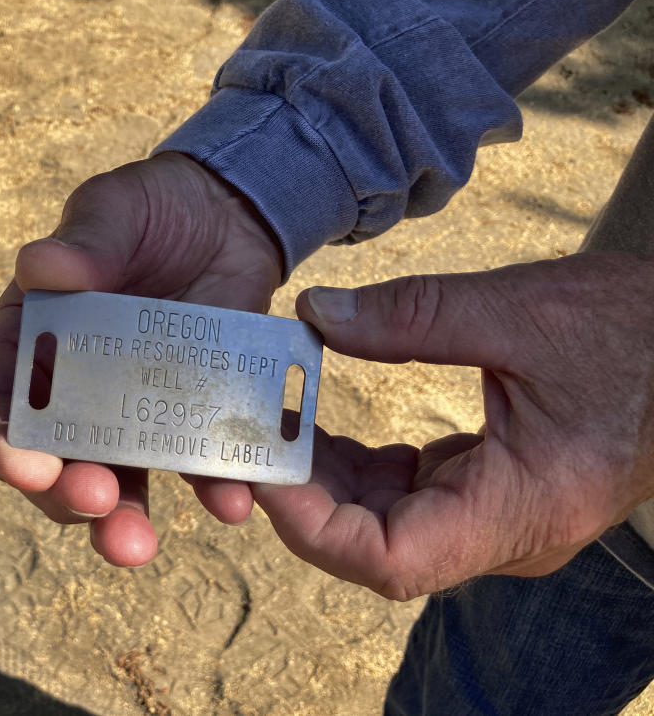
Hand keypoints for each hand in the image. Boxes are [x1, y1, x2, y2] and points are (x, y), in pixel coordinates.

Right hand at [0, 153, 283, 566]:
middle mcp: (77, 387)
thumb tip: (40, 266)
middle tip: (96, 508)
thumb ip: (86, 241)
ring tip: (139, 546)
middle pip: (58, 458)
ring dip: (124, 520)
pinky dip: (211, 486)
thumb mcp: (116, 209)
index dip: (5, 442)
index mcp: (35, 340)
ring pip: (120, 477)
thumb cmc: (154, 206)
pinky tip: (231, 500)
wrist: (229, 216)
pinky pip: (198, 461)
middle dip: (68, 495)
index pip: (4, 402)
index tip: (25, 469)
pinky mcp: (193, 414)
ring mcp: (137, 407)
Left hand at [254, 253, 653, 599]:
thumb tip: (315, 314)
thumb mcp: (519, 311)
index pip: (390, 562)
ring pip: (390, 526)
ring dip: (333, 482)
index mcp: (520, 510)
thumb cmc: (634, 331)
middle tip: (257, 438)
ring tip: (285, 425)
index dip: (313, 528)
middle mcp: (507, 532)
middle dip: (309, 497)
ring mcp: (500, 516)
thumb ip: (411, 316)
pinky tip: (336, 430)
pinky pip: (413, 498)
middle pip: (377, 547)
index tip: (264, 473)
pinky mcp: (495, 491)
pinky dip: (367, 470)